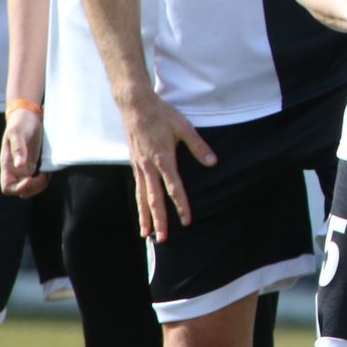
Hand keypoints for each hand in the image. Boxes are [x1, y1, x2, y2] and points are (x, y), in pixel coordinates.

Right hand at [0, 108, 47, 197]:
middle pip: (20, 191)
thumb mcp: (18, 134)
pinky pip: (35, 179)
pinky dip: (42, 180)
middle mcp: (14, 169)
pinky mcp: (32, 164)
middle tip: (44, 176)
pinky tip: (48, 172)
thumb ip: (18, 149)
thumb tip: (19, 166)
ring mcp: (23, 167)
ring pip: (29, 188)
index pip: (7, 186)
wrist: (27, 116)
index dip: (18, 188)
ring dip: (39, 186)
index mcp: (7, 164)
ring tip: (47, 175)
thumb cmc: (20, 124)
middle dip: (32, 189)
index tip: (30, 180)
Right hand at [120, 89, 216, 240]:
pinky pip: (137, 187)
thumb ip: (198, 146)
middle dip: (159, 221)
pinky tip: (141, 211)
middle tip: (162, 240)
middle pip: (153, 199)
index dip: (181, 205)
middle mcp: (148, 166)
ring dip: (145, 217)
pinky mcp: (134, 163)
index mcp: (163, 158)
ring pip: (142, 197)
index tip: (186, 221)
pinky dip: (139, 202)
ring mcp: (139, 166)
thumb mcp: (184, 127)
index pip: (174, 187)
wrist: (135, 106)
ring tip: (146, 235)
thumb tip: (213, 162)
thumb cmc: (162, 114)